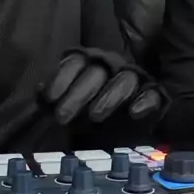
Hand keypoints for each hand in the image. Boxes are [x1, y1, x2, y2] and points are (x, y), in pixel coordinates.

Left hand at [41, 51, 161, 124]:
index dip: (61, 77)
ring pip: (125, 79)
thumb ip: (53, 96)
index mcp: (88, 64)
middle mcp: (111, 67)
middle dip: (78, 93)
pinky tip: (134, 112)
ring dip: (108, 97)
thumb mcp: (66, 104)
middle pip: (96, 72)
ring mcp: (134, 79)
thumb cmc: (86, 112)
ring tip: (94, 116)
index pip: (75, 62)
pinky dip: (145, 101)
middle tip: (61, 117)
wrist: (118, 132)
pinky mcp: (154, 95)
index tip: (48, 98)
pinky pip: (154, 93)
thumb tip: (39, 92)